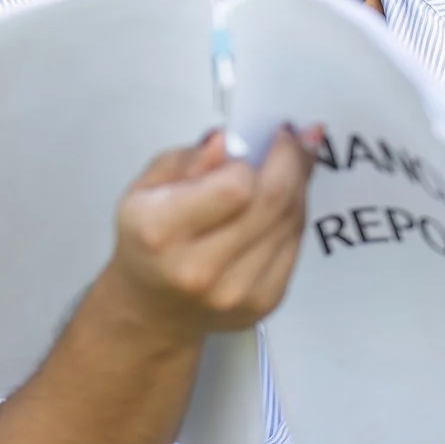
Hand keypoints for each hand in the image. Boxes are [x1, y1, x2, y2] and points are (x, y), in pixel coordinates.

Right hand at [106, 126, 320, 339]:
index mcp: (160, 232)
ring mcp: (236, 291)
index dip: (261, 157)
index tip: (271, 135)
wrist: (152, 308)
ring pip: (292, 222)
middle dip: (294, 161)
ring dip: (298, 187)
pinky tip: (281, 204)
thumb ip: (189, 159)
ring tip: (289, 166)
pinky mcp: (264, 300)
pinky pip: (295, 245)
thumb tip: (227, 141)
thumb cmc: (147, 242)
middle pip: (273, 202)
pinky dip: (294, 217)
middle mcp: (199, 269)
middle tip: (296, 138)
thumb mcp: (147, 187)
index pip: (236, 187)